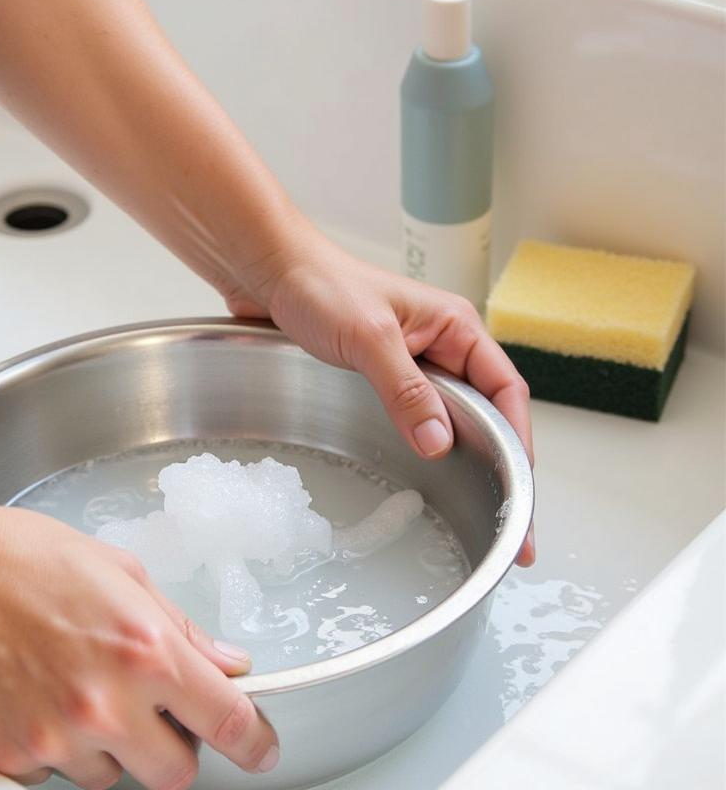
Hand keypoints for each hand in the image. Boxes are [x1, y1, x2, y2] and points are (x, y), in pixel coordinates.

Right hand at [0, 503, 279, 789]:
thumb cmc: (23, 557)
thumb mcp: (121, 572)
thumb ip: (180, 626)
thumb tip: (225, 662)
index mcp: (147, 649)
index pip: (228, 720)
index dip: (255, 742)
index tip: (260, 749)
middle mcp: (108, 702)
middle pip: (177, 772)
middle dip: (173, 745)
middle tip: (149, 709)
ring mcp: (59, 737)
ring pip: (114, 779)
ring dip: (110, 749)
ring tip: (77, 690)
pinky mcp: (13, 757)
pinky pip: (56, 778)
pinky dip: (58, 751)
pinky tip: (39, 701)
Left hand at [227, 227, 535, 566]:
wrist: (270, 273)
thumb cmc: (320, 285)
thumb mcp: (368, 337)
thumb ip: (405, 389)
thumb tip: (439, 442)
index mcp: (454, 326)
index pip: (505, 390)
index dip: (519, 440)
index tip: (520, 487)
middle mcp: (440, 346)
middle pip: (485, 411)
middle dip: (498, 460)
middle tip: (505, 517)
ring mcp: (410, 365)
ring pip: (449, 418)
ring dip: (462, 456)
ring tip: (476, 506)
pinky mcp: (380, 379)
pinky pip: (412, 417)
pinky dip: (422, 445)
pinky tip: (426, 475)